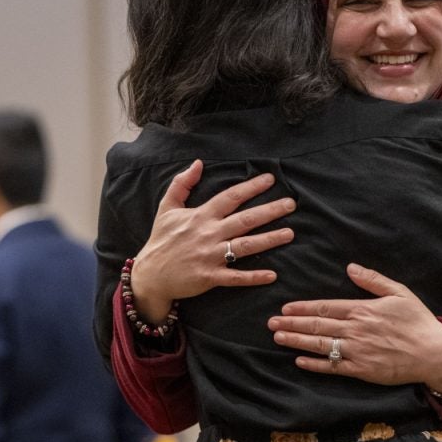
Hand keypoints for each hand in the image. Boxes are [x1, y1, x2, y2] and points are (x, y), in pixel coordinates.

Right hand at [131, 160, 295, 321]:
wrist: (149, 274)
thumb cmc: (161, 240)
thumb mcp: (167, 207)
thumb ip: (181, 183)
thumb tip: (197, 163)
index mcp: (201, 216)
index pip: (230, 197)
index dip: (251, 187)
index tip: (270, 179)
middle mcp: (208, 234)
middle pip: (245, 220)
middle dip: (269, 211)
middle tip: (291, 204)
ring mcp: (210, 256)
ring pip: (245, 246)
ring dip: (269, 240)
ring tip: (290, 233)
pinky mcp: (209, 277)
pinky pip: (235, 278)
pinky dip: (253, 277)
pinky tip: (272, 274)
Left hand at [267, 263, 441, 391]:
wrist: (434, 352)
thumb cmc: (417, 320)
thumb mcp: (399, 292)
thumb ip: (373, 280)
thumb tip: (350, 267)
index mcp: (363, 310)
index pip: (325, 308)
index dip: (303, 308)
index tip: (285, 308)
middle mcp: (356, 330)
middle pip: (317, 327)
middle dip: (292, 324)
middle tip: (271, 323)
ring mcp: (357, 352)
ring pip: (320, 346)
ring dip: (296, 342)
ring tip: (278, 338)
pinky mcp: (362, 370)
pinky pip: (332, 367)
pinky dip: (314, 364)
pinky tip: (299, 360)